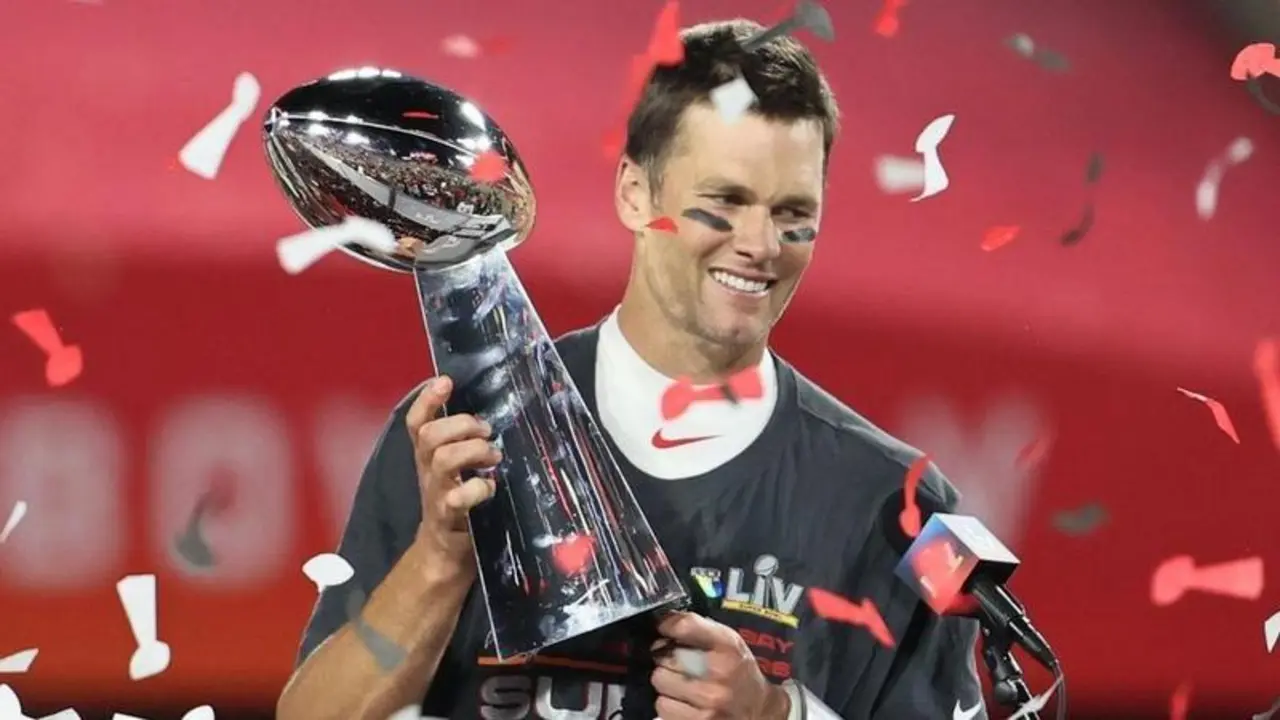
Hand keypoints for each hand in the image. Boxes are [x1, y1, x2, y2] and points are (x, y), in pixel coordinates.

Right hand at [405, 375, 501, 573]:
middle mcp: (427, 470)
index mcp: (428, 455)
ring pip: (443, 459)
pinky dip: (478, 488)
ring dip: (472, 451)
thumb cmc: (457, 499)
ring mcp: (436, 493)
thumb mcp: (455, 467)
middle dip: (461, 425)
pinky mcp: (448, 516)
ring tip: (493, 456)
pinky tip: (491, 487)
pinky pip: (457, 499)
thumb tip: (491, 411)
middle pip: (430, 435)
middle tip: (487, 431)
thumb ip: (463, 441)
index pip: (416, 422)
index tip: (445, 381)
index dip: (427, 399)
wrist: (444, 550)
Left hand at [651, 612, 790, 719]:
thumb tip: (663, 621)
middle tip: (681, 665)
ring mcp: (710, 701)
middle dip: (667, 660)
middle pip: (665, 657)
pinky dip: (669, 705)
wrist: (759, 711)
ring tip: (684, 686)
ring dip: (667, 684)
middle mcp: (721, 672)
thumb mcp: (729, 642)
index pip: (686, 625)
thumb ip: (698, 627)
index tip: (664, 629)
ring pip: (660, 682)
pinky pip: (663, 707)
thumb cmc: (739, 673)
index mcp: (729, 646)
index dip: (668, 625)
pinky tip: (685, 703)